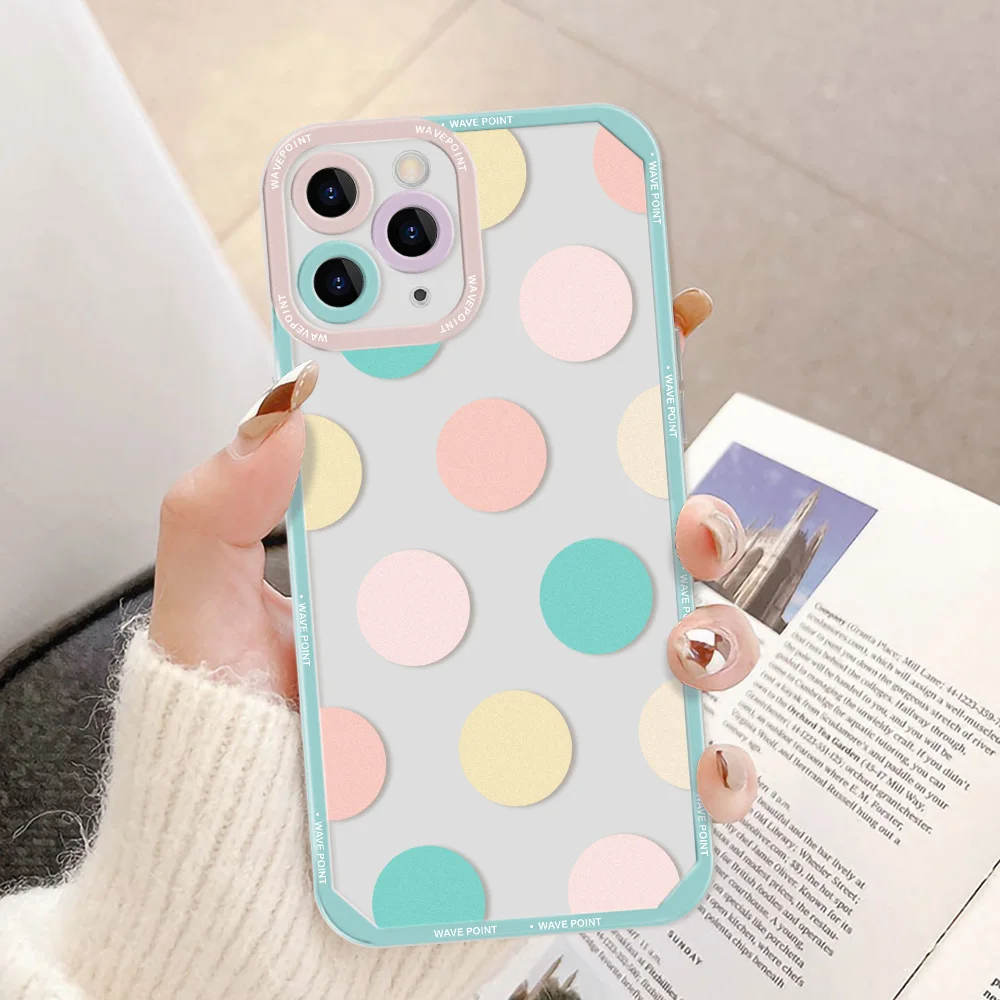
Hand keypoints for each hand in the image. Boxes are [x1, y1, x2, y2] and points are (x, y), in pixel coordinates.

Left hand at [149, 288, 760, 820]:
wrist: (253, 888)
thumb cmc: (235, 749)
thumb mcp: (205, 619)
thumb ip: (215, 513)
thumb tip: (282, 416)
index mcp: (443, 553)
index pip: (532, 451)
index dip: (597, 380)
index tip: (649, 319)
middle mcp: (513, 616)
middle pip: (632, 542)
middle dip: (684, 506)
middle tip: (679, 508)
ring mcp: (553, 700)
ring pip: (676, 643)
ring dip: (712, 630)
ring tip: (684, 637)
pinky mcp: (577, 791)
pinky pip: (670, 776)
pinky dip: (707, 767)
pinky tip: (695, 765)